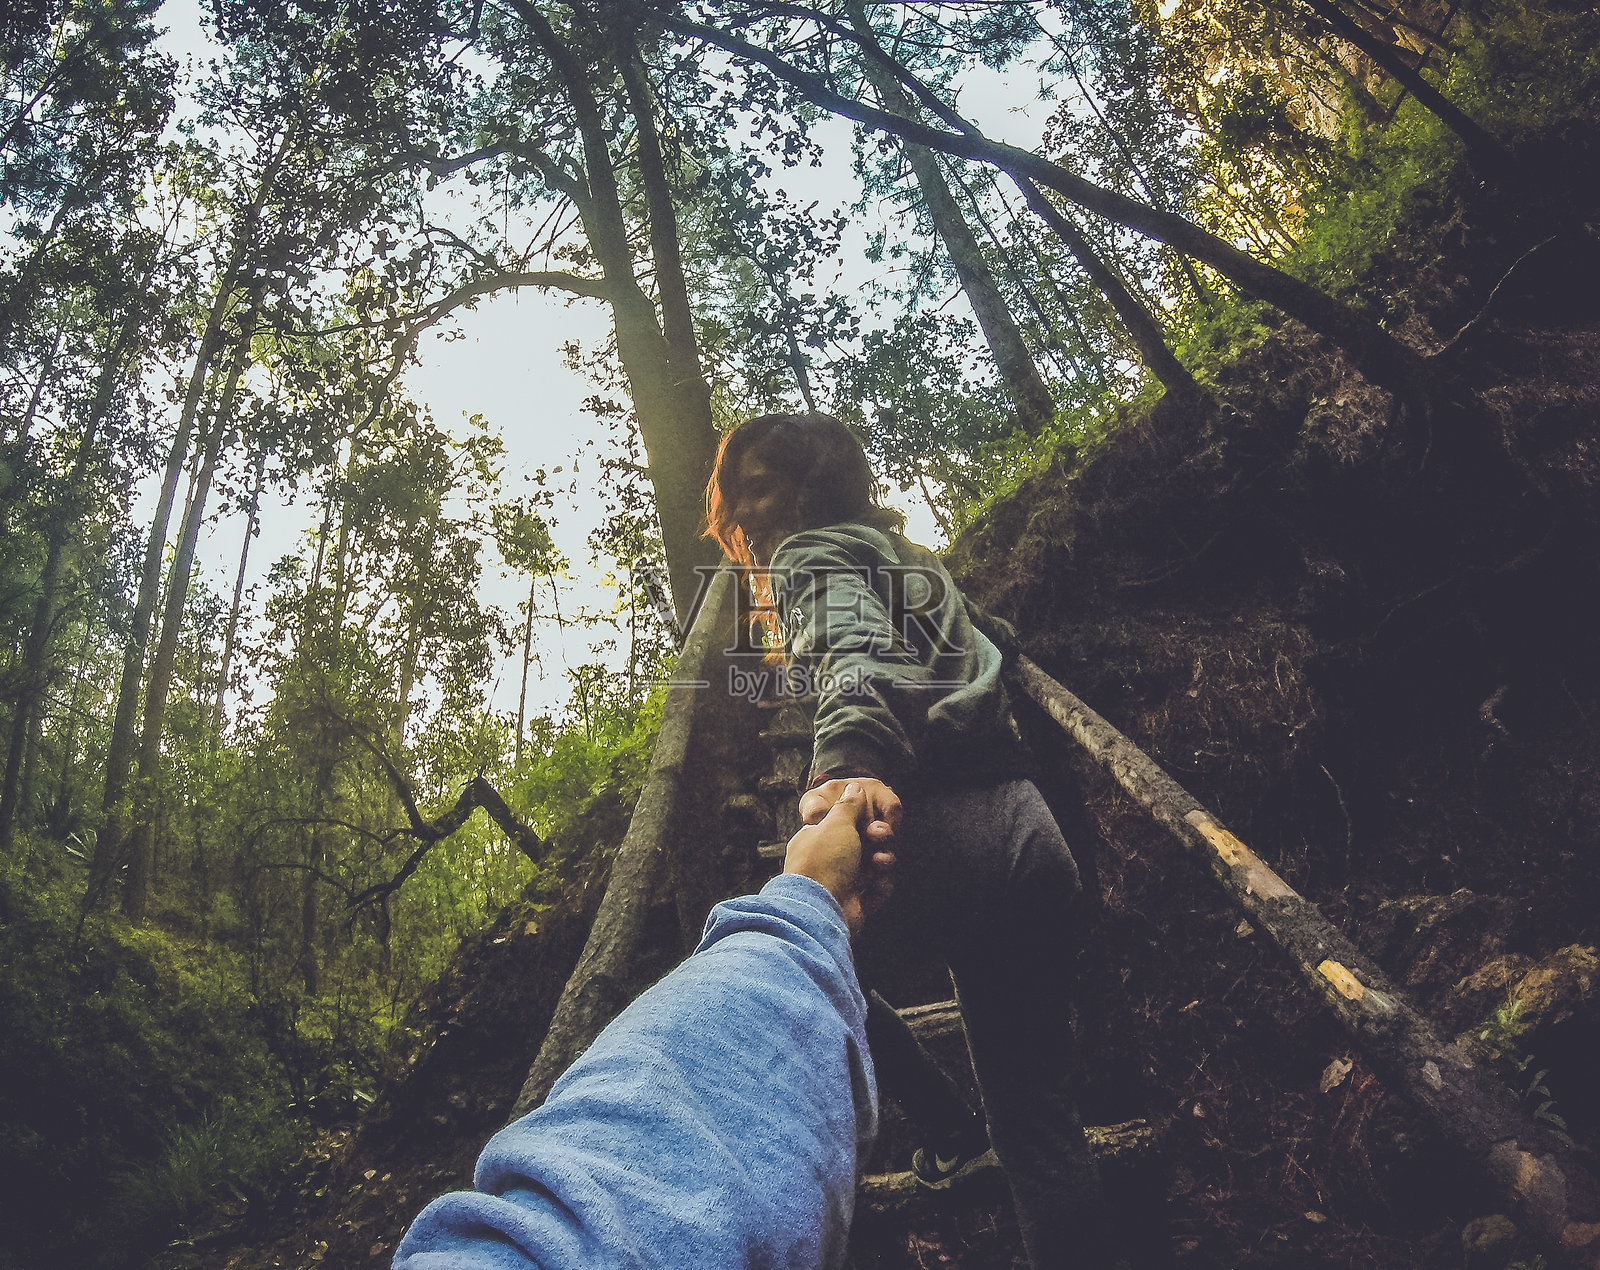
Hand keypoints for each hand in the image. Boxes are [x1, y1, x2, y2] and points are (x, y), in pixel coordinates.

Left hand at [784, 781, 894, 935]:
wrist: (821, 909)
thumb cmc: (824, 861)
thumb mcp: (836, 822)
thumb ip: (849, 804)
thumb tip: (854, 788)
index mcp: (818, 838)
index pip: (846, 823)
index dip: (864, 818)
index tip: (876, 814)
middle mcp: (829, 860)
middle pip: (865, 843)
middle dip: (879, 838)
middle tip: (881, 834)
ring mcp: (843, 882)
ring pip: (875, 866)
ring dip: (883, 861)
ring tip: (879, 862)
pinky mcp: (856, 904)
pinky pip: (877, 890)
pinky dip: (881, 886)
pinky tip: (879, 882)